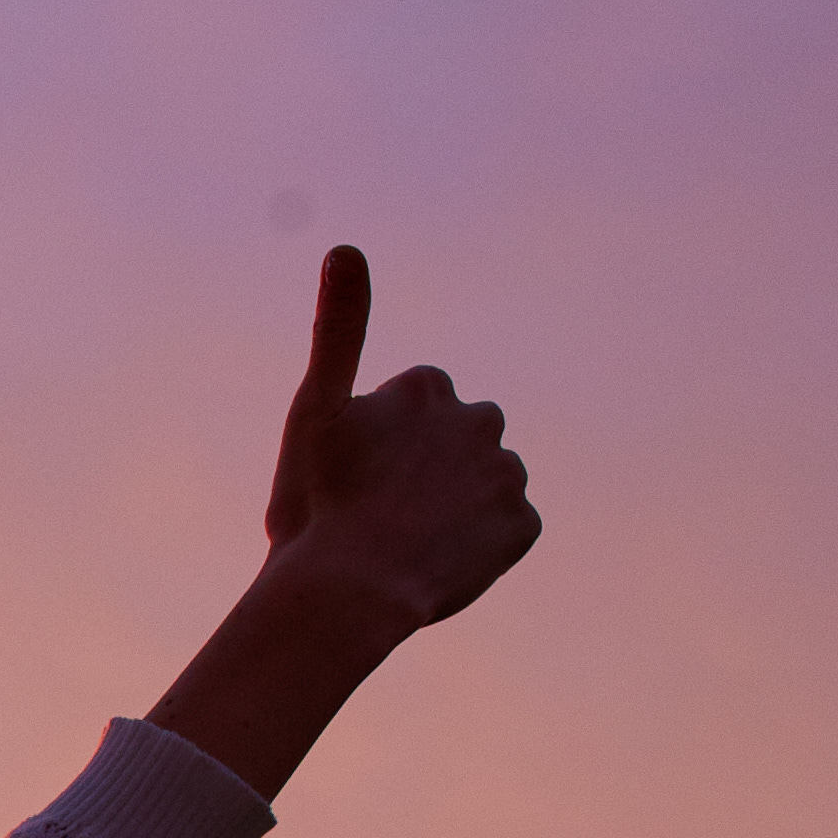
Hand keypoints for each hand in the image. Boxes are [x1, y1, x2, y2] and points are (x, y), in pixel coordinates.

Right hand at [252, 245, 540, 637]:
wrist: (351, 590)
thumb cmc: (319, 503)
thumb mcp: (314, 410)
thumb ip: (337, 328)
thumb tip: (346, 246)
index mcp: (428, 388)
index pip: (414, 408)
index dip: (381, 445)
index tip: (353, 475)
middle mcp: (481, 418)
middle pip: (458, 440)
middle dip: (430, 468)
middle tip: (380, 512)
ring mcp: (506, 474)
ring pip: (483, 486)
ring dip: (454, 508)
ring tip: (406, 545)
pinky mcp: (523, 526)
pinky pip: (505, 533)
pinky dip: (477, 548)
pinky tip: (436, 564)